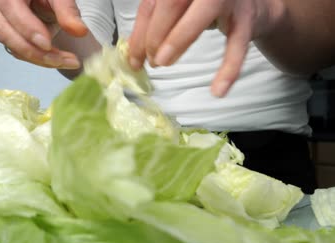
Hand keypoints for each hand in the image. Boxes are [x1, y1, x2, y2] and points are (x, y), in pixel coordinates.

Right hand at [0, 0, 87, 68]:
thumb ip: (67, 9)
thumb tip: (79, 31)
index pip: (10, 8)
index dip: (27, 29)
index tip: (47, 44)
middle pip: (6, 33)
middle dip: (34, 51)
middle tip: (61, 60)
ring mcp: (2, 21)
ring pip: (12, 46)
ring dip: (39, 58)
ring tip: (68, 61)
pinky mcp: (11, 35)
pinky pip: (20, 51)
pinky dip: (39, 58)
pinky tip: (59, 59)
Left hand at [128, 0, 284, 96]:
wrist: (254, 5)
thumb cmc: (205, 8)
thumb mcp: (178, 11)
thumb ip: (155, 24)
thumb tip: (132, 52)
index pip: (152, 3)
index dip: (139, 33)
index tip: (134, 59)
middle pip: (171, 3)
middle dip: (155, 36)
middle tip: (153, 61)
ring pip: (200, 16)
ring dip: (177, 41)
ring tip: (163, 63)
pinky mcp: (248, 16)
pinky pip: (236, 45)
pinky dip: (228, 69)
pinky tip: (218, 90)